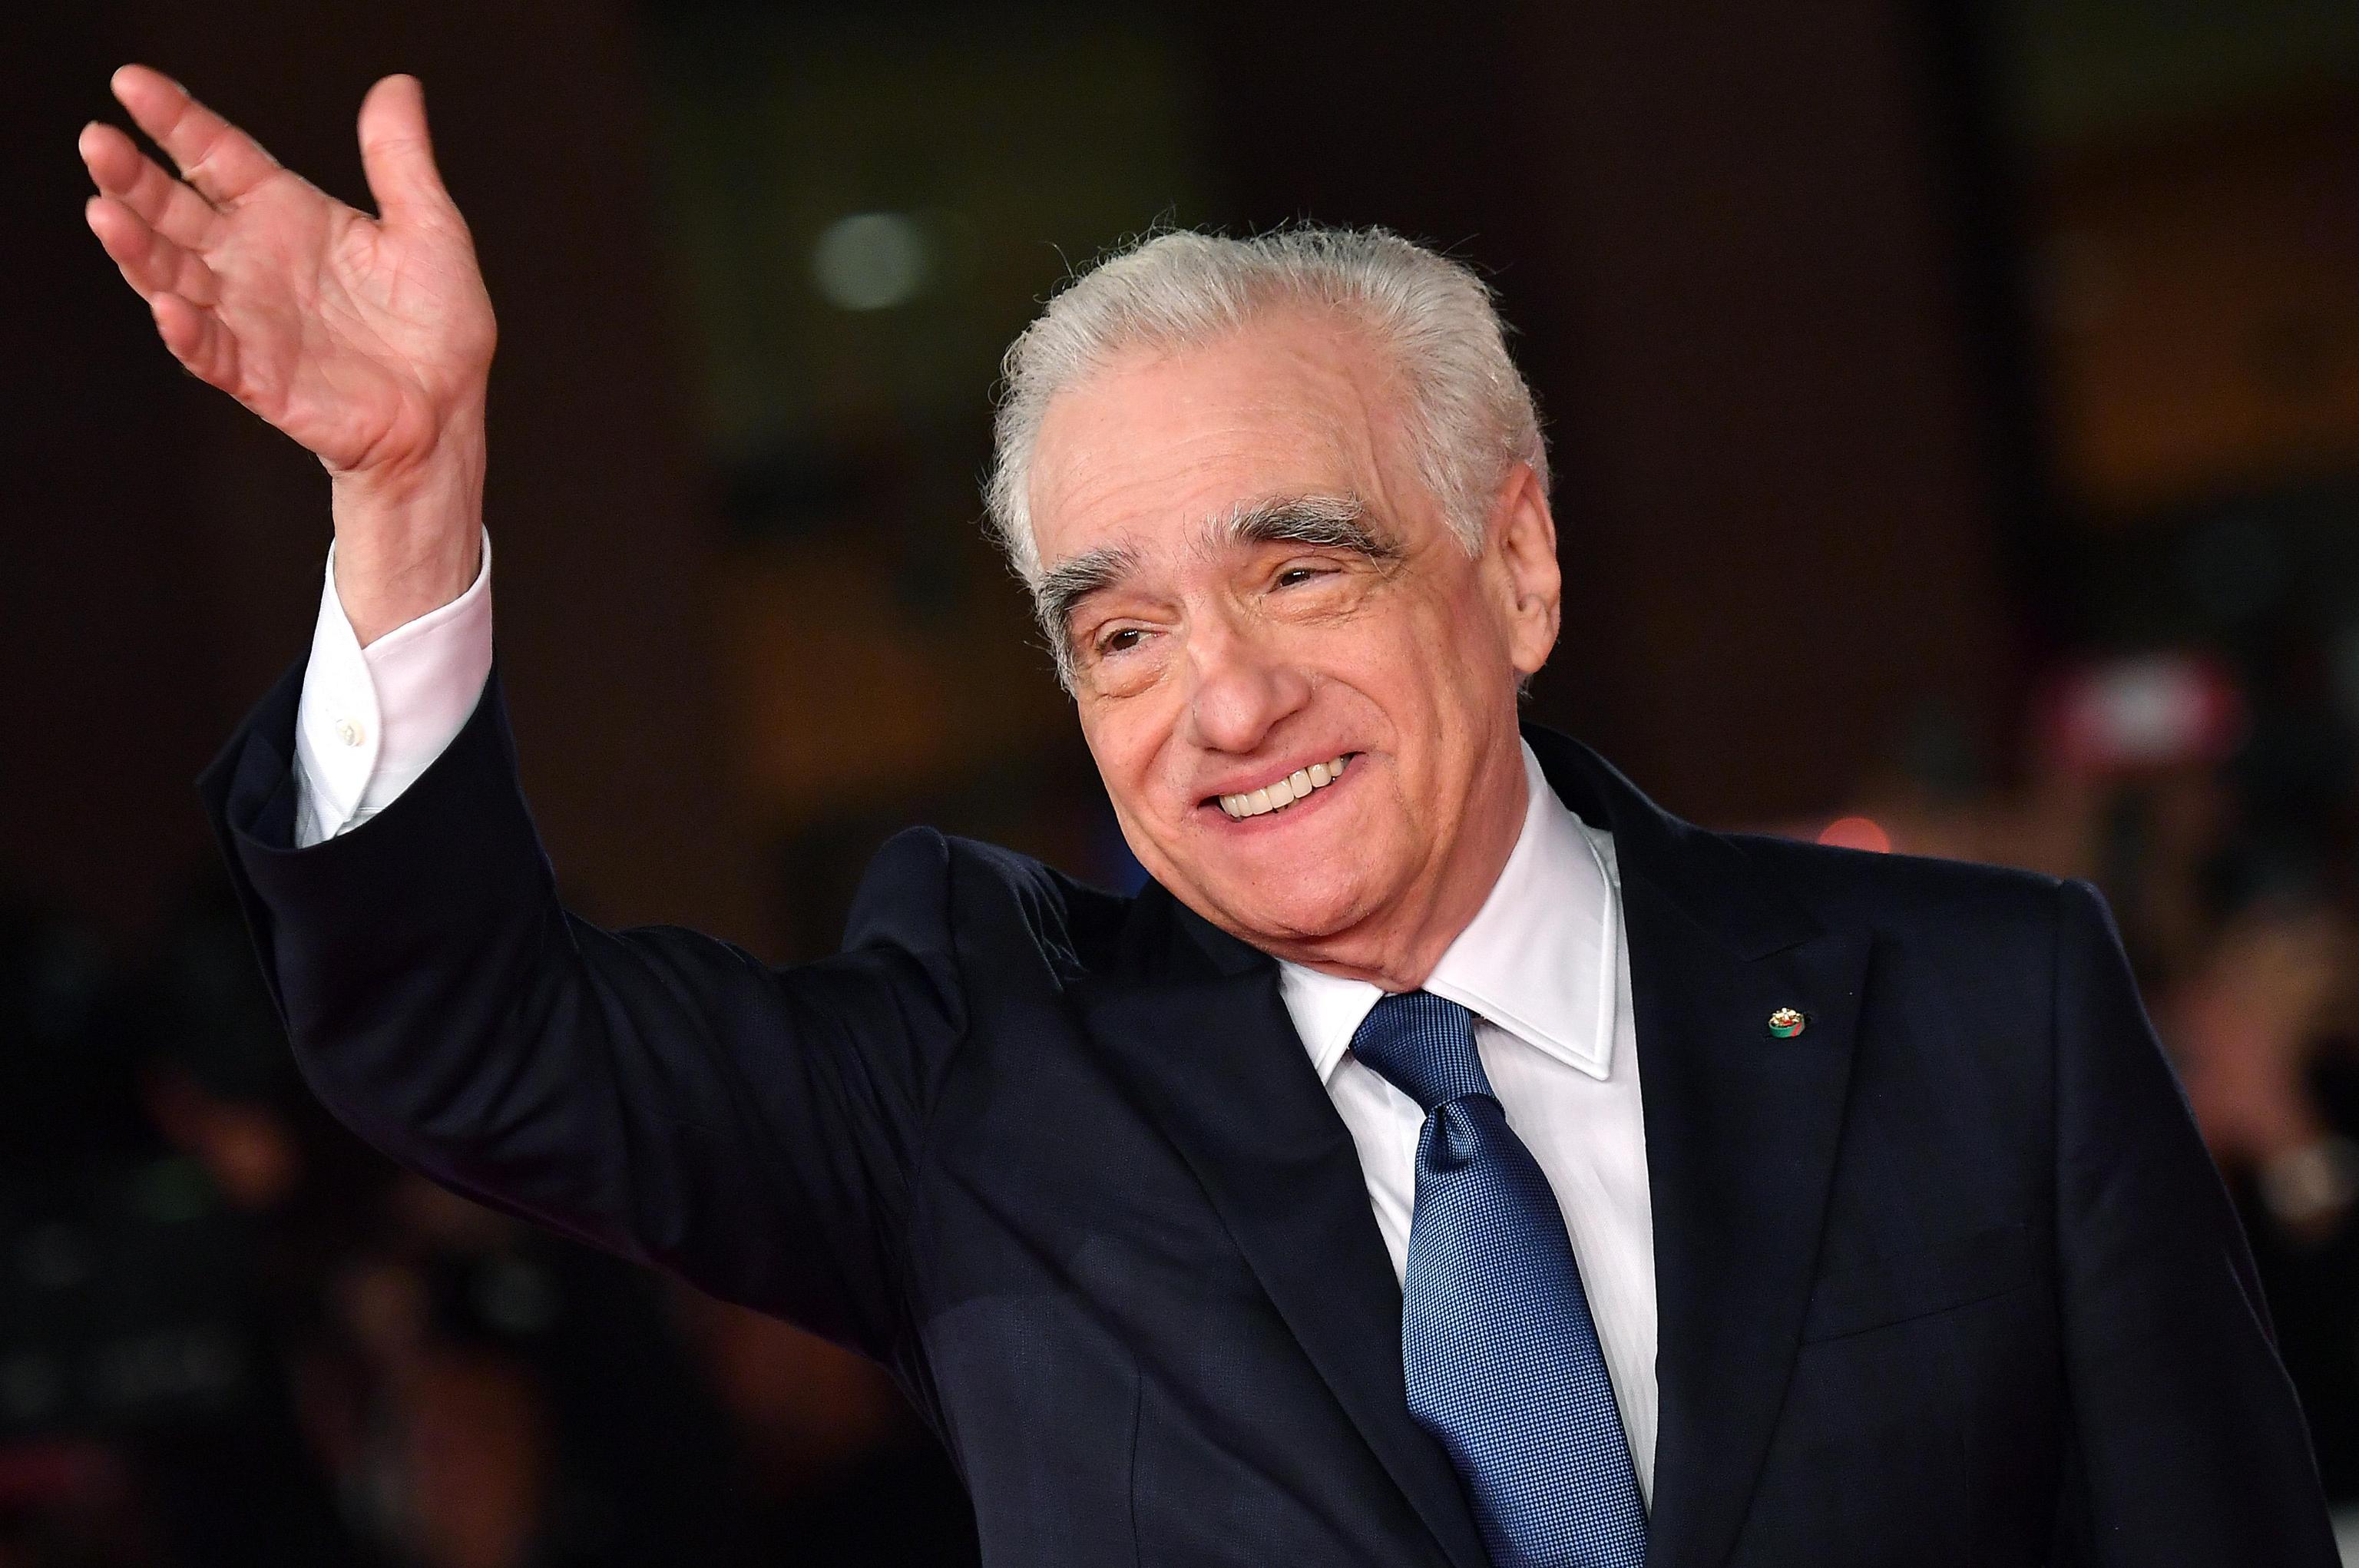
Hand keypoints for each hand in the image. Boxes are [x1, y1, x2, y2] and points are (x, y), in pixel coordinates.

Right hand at [80, 66, 494, 639]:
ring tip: (107, 214)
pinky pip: (209, 351)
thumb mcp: (430, 232)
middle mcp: (252, 260)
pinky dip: (187, 331)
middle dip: (132, 176)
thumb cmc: (437, 329)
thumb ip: (402, 162)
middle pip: (174, 208)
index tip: (132, 83)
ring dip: (136, 247)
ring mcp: (246, 317)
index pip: (217, 154)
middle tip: (99, 142)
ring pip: (172, 274)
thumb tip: (398, 87)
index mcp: (287, 214)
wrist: (446, 414)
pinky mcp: (255, 374)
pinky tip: (170, 307)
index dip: (175, 118)